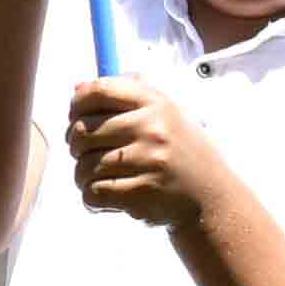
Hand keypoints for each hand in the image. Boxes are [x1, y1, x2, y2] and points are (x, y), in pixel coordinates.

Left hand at [66, 76, 226, 230]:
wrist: (210, 194)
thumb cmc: (178, 151)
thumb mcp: (164, 113)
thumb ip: (125, 96)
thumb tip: (77, 89)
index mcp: (155, 103)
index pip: (99, 91)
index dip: (77, 104)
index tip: (75, 116)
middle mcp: (152, 128)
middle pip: (83, 131)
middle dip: (75, 145)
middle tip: (84, 152)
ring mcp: (147, 161)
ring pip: (84, 166)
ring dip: (82, 174)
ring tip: (97, 175)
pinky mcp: (141, 192)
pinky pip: (93, 192)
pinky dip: (91, 196)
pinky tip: (105, 192)